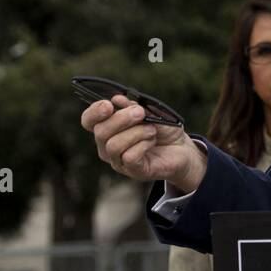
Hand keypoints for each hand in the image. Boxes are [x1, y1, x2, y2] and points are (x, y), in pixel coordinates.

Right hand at [81, 94, 206, 190]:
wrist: (182, 148)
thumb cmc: (163, 129)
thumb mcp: (151, 112)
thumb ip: (134, 106)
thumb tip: (117, 99)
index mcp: (108, 128)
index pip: (88, 121)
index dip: (94, 112)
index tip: (109, 105)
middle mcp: (107, 146)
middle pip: (100, 132)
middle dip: (121, 119)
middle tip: (141, 113)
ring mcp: (118, 161)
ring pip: (113, 145)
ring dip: (136, 133)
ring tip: (152, 130)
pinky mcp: (133, 171)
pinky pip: (129, 157)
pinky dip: (143, 145)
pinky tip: (152, 142)